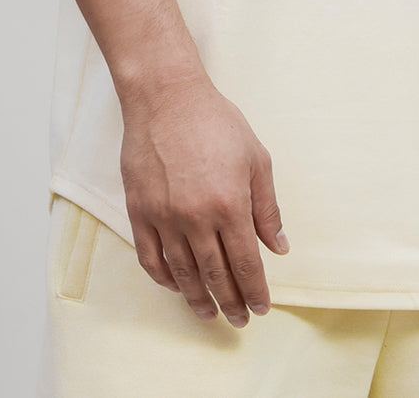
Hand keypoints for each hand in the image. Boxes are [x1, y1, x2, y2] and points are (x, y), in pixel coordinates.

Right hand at [119, 73, 287, 326]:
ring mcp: (164, 217)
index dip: (255, 290)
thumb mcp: (256, 159)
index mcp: (229, 204)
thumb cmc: (216, 123)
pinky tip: (176, 286)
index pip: (245, 263)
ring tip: (209, 314)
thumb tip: (278, 247)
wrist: (167, 98)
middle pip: (215, 275)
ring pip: (182, 273)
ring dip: (197, 299)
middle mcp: (195, 217)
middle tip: (239, 320)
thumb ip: (267, 207)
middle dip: (230, 302)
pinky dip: (163, 278)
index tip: (261, 308)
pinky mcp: (139, 211)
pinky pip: (150, 258)